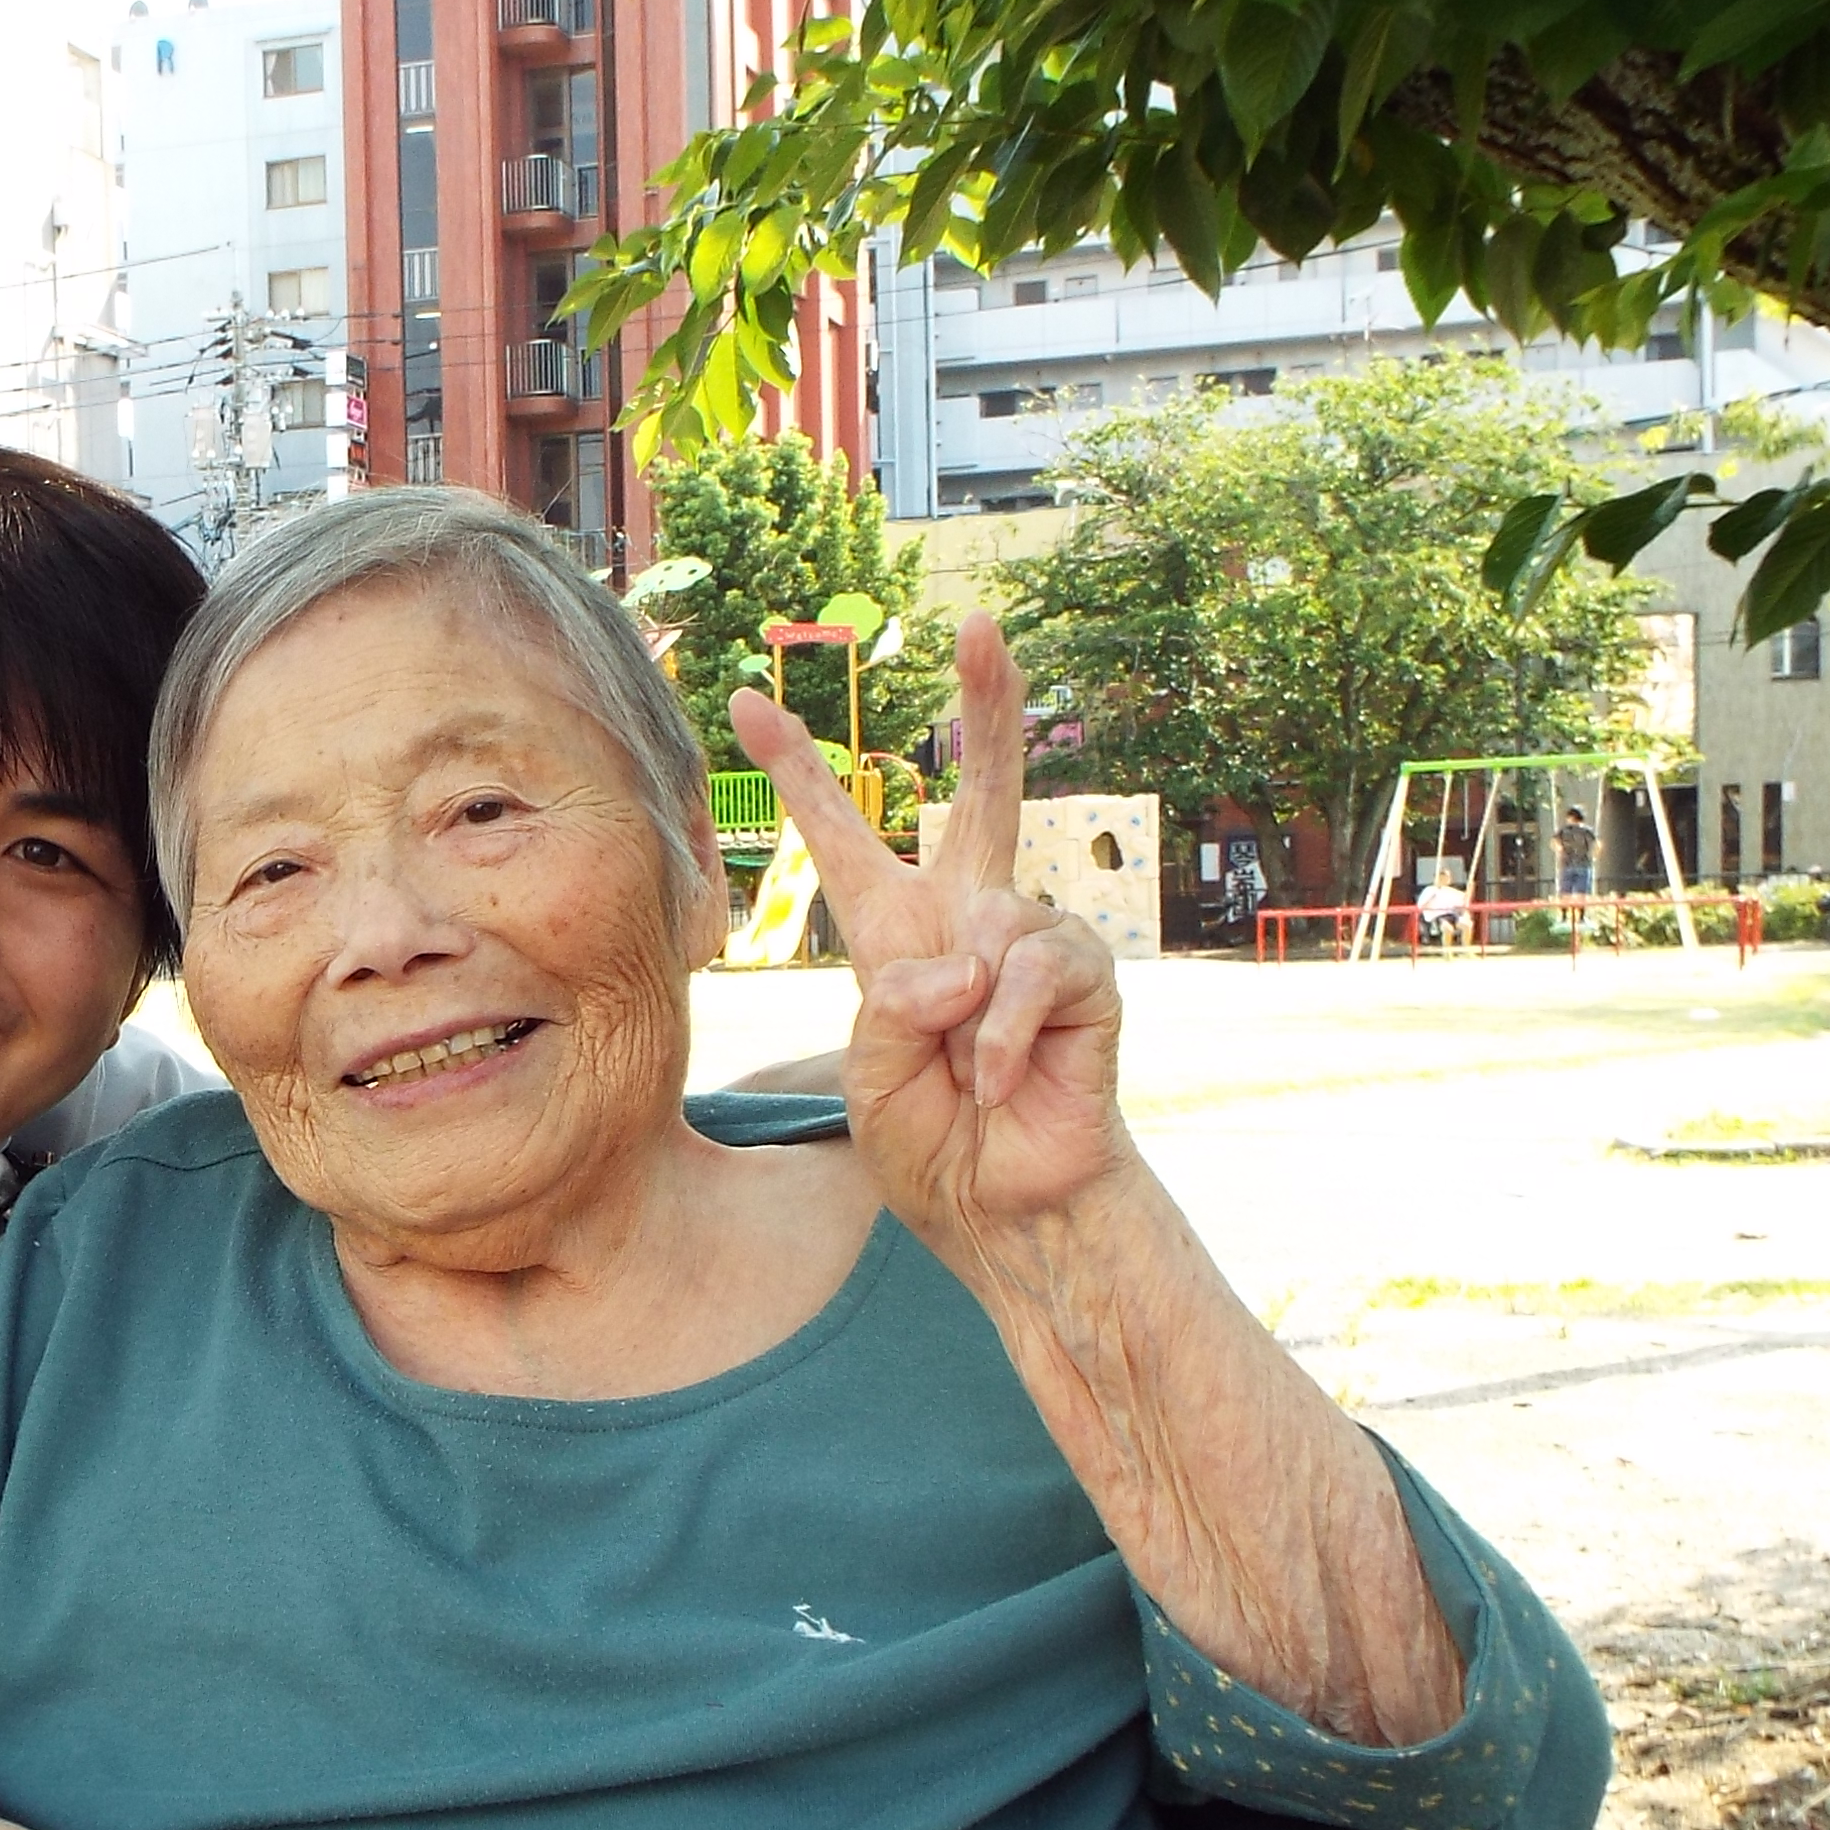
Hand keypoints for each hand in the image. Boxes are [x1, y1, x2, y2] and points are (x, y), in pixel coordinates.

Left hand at [730, 614, 1139, 1265]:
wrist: (1000, 1207)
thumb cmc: (929, 1142)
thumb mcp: (869, 1072)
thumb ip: (894, 1005)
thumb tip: (965, 961)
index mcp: (896, 935)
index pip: (843, 836)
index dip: (796, 771)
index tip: (741, 703)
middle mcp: (969, 922)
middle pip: (987, 792)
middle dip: (990, 706)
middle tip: (983, 622)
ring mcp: (1033, 945)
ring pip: (998, 911)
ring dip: (968, 1005)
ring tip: (964, 1069)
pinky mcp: (1087, 981)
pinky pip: (1038, 968)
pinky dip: (1005, 1031)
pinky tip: (997, 1080)